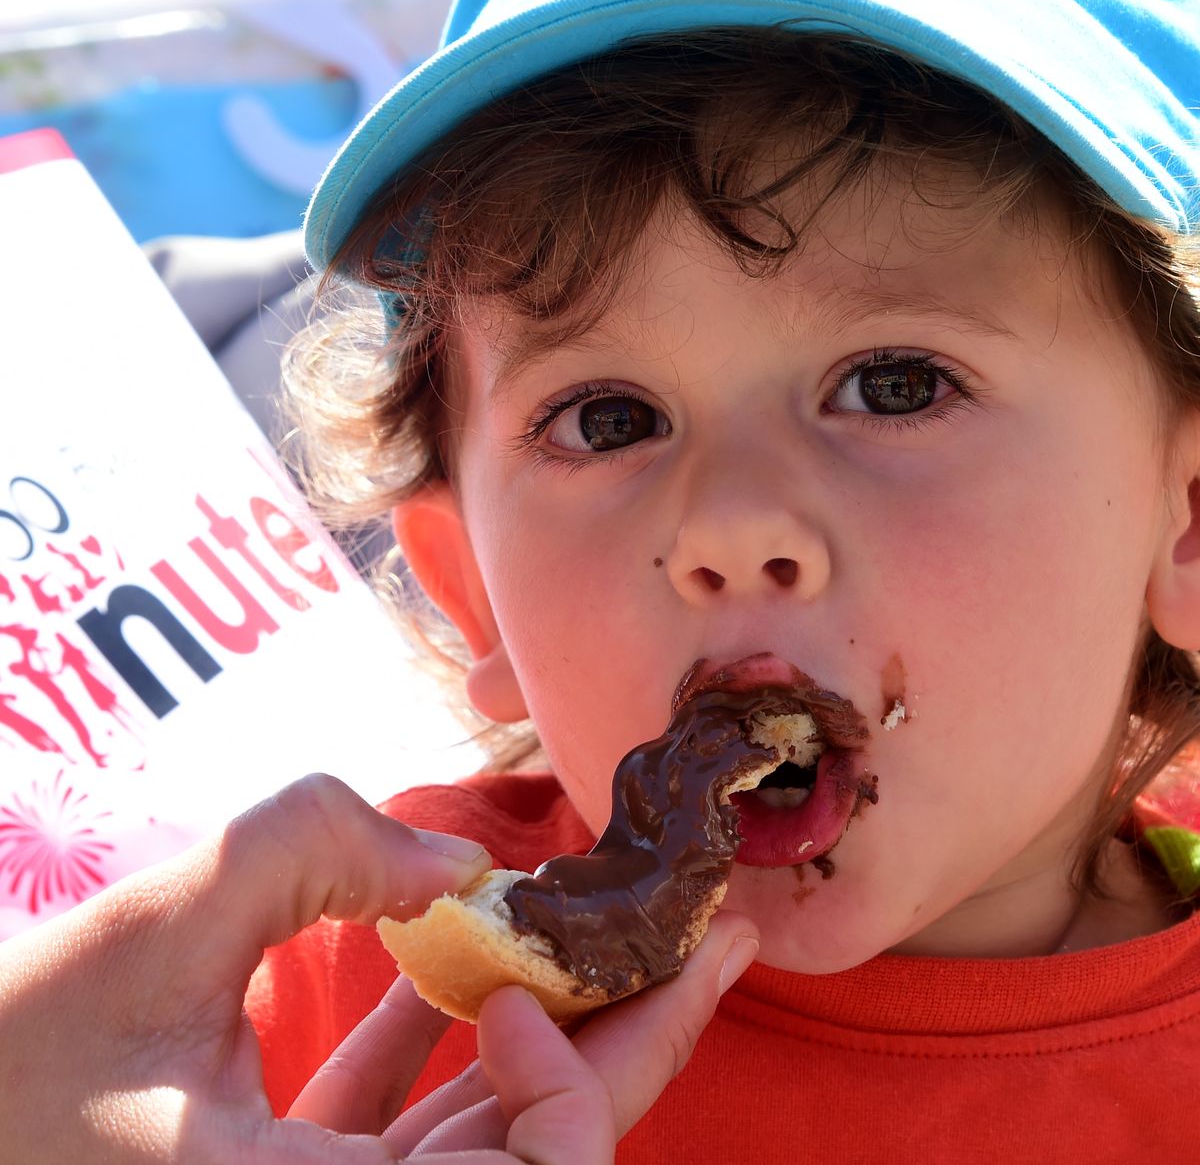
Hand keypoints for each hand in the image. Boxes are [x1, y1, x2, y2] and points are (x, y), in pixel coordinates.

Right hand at [0, 774, 758, 1161]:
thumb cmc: (12, 1052)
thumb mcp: (154, 926)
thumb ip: (306, 850)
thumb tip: (447, 859)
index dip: (571, 1095)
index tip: (518, 984)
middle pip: (537, 1159)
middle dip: (633, 1042)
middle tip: (716, 943)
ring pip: (484, 1135)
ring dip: (556, 1030)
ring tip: (625, 935)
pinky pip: (410, 1121)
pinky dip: (452, 1043)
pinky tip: (475, 961)